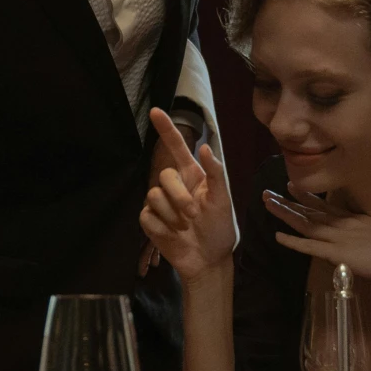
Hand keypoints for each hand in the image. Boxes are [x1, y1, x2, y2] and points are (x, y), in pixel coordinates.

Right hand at [138, 107, 204, 274]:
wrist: (208, 259)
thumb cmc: (218, 228)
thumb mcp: (223, 200)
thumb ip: (216, 173)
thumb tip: (205, 147)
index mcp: (192, 175)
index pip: (176, 147)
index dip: (166, 129)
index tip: (155, 111)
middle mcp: (174, 185)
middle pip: (165, 175)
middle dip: (179, 196)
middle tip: (194, 215)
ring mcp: (159, 202)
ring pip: (154, 195)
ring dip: (173, 214)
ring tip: (186, 227)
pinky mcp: (150, 220)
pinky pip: (147, 214)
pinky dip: (163, 226)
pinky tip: (173, 235)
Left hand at [262, 189, 370, 296]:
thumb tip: (366, 239)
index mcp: (356, 220)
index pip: (326, 207)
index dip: (307, 198)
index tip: (292, 186)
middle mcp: (344, 225)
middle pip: (310, 212)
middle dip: (288, 201)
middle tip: (266, 192)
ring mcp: (340, 238)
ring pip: (305, 224)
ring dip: (285, 214)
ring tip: (266, 204)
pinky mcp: (338, 254)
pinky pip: (310, 247)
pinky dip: (293, 242)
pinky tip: (278, 236)